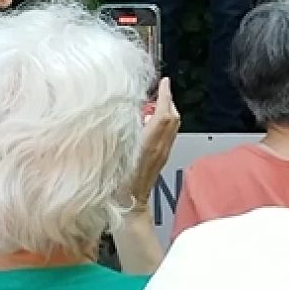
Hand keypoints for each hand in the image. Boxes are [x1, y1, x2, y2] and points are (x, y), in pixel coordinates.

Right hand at [126, 77, 180, 209]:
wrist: (130, 207)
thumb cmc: (119, 187)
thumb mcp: (115, 156)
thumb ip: (122, 134)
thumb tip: (128, 114)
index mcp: (149, 145)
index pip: (164, 115)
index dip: (165, 96)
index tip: (164, 82)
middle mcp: (160, 148)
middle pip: (173, 118)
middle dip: (168, 101)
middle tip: (159, 90)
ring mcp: (163, 154)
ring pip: (172, 126)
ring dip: (167, 111)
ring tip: (155, 104)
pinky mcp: (161, 158)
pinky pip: (167, 134)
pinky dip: (163, 123)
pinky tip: (150, 123)